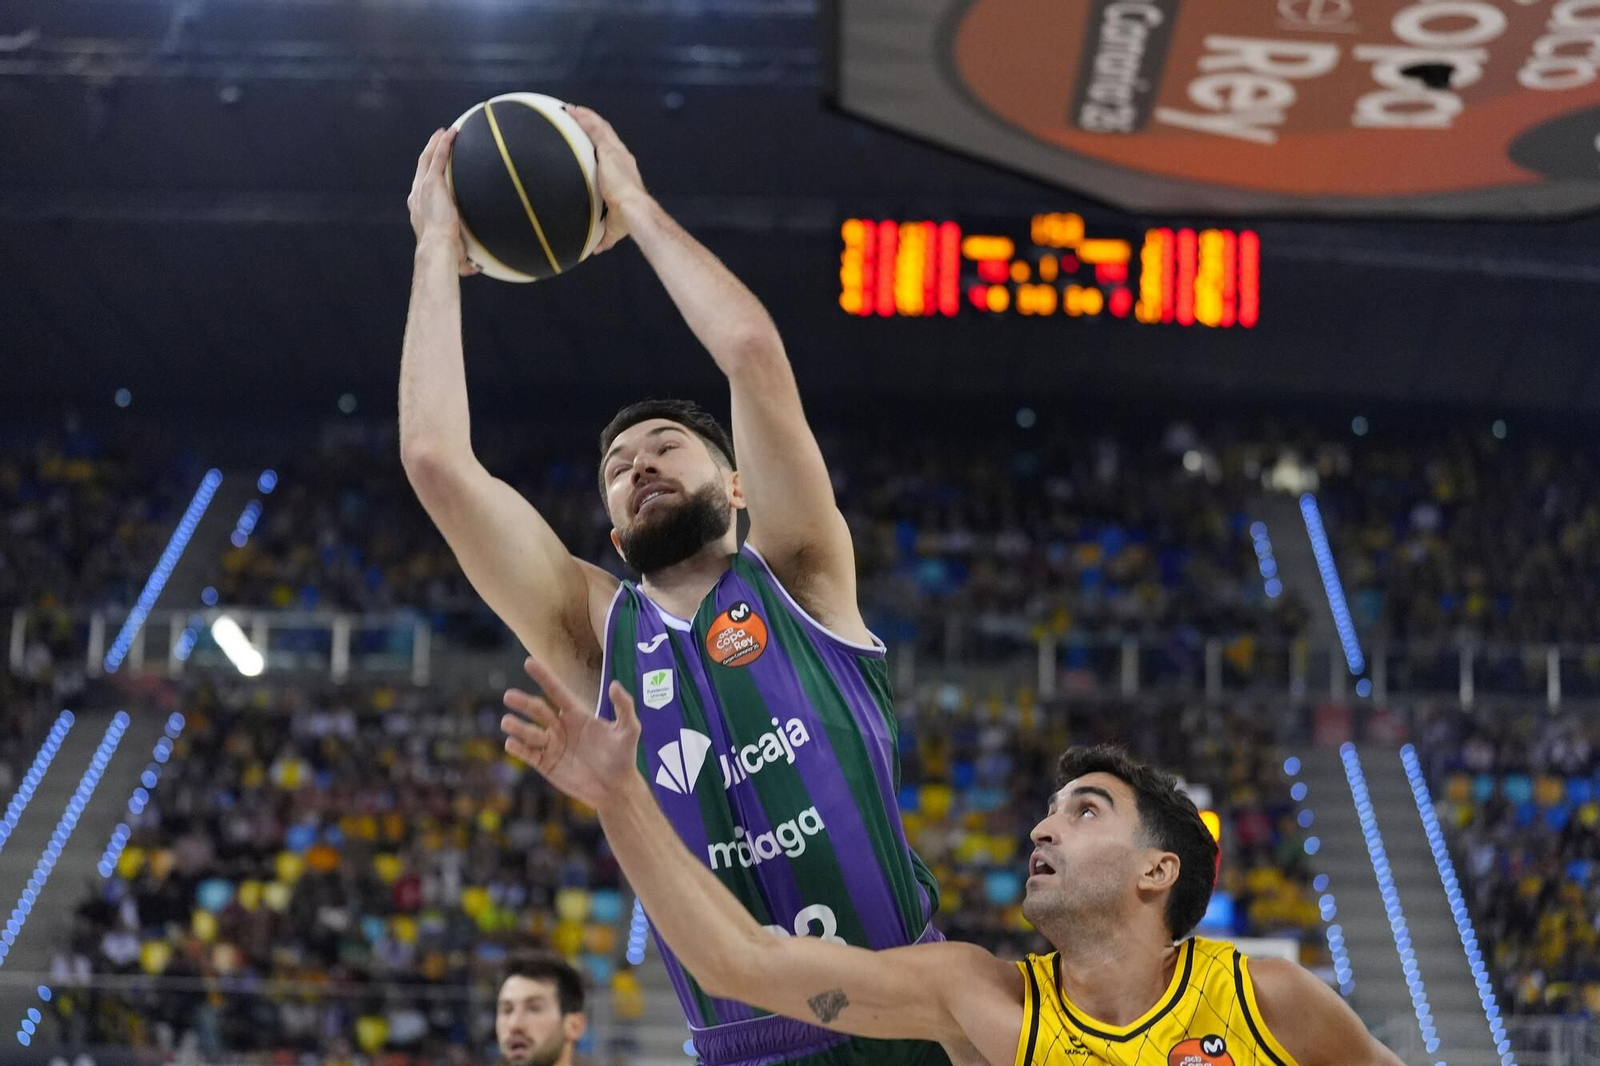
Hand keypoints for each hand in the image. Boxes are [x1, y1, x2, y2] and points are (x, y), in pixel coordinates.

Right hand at [407, 127, 477, 276]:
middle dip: (428, 154)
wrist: (438, 249)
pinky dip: (443, 144)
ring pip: (427, 159)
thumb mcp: (455, 257)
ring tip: (443, 133)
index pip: (422, 191)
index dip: (427, 179)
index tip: (433, 173)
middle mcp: (417, 197)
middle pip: (421, 169)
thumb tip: (476, 268)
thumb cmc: (445, 257)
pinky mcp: (432, 182)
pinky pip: (438, 157)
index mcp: (420, 212)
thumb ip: (464, 259)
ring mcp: (423, 187)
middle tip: (436, 143)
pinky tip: (451, 132)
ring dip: (434, 144)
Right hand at [502, 655, 641, 810]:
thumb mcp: (629, 730)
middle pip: (538, 710)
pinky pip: (528, 754)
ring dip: (517, 726)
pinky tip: (511, 743)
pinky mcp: (546, 764)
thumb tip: (615, 684)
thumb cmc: (623, 757)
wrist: (615, 789)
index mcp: (577, 714)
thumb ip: (624, 706)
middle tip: (509, 696)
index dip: (544, 677)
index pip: (557, 691)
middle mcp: (561, 726)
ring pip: (529, 732)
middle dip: (523, 702)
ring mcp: (552, 745)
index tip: (529, 662)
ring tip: (507, 722)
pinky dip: (518, 748)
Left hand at [565, 104, 649, 252]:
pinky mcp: (610, 149)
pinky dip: (583, 117)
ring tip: (571, 110)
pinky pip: (594, 127)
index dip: (603, 145)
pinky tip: (571, 111)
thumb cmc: (627, 220)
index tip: (592, 141)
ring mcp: (616, 152)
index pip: (613, 154)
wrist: (634, 211)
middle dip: (593, 126)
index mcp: (625, 173)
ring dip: (586, 117)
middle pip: (606, 136)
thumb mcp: (612, 227)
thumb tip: (597, 249)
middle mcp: (623, 158)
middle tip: (578, 119)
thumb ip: (605, 236)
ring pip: (600, 128)